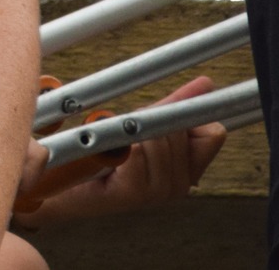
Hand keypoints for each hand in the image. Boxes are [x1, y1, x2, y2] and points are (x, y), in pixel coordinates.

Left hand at [13, 75, 229, 228]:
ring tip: (116, 141)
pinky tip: (110, 151)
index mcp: (189, 170)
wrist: (65, 189)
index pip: (213, 133)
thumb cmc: (103, 155)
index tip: (173, 103)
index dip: (190, 113)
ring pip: (157, 137)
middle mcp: (180, 185)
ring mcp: (159, 192)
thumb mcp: (144, 125)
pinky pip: (137, 150)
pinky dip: (121, 143)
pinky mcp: (134, 193)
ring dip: (132, 129)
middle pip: (178, 129)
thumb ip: (175, 106)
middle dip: (151, 117)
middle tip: (128, 129)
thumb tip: (207, 84)